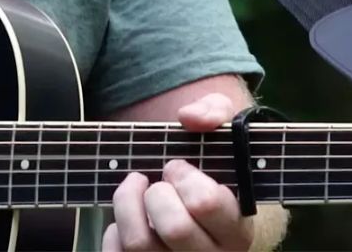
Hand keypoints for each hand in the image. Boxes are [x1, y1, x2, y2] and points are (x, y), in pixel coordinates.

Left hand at [104, 93, 254, 251]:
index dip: (184, 177)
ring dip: (128, 204)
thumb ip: (216, 113)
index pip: (205, 203)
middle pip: (175, 227)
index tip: (176, 167)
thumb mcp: (225, 134)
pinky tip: (128, 218)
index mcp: (237, 228)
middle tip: (158, 182)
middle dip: (158, 193)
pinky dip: (113, 232)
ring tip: (136, 188)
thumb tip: (190, 117)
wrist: (200, 209)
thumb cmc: (212, 171)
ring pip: (139, 243)